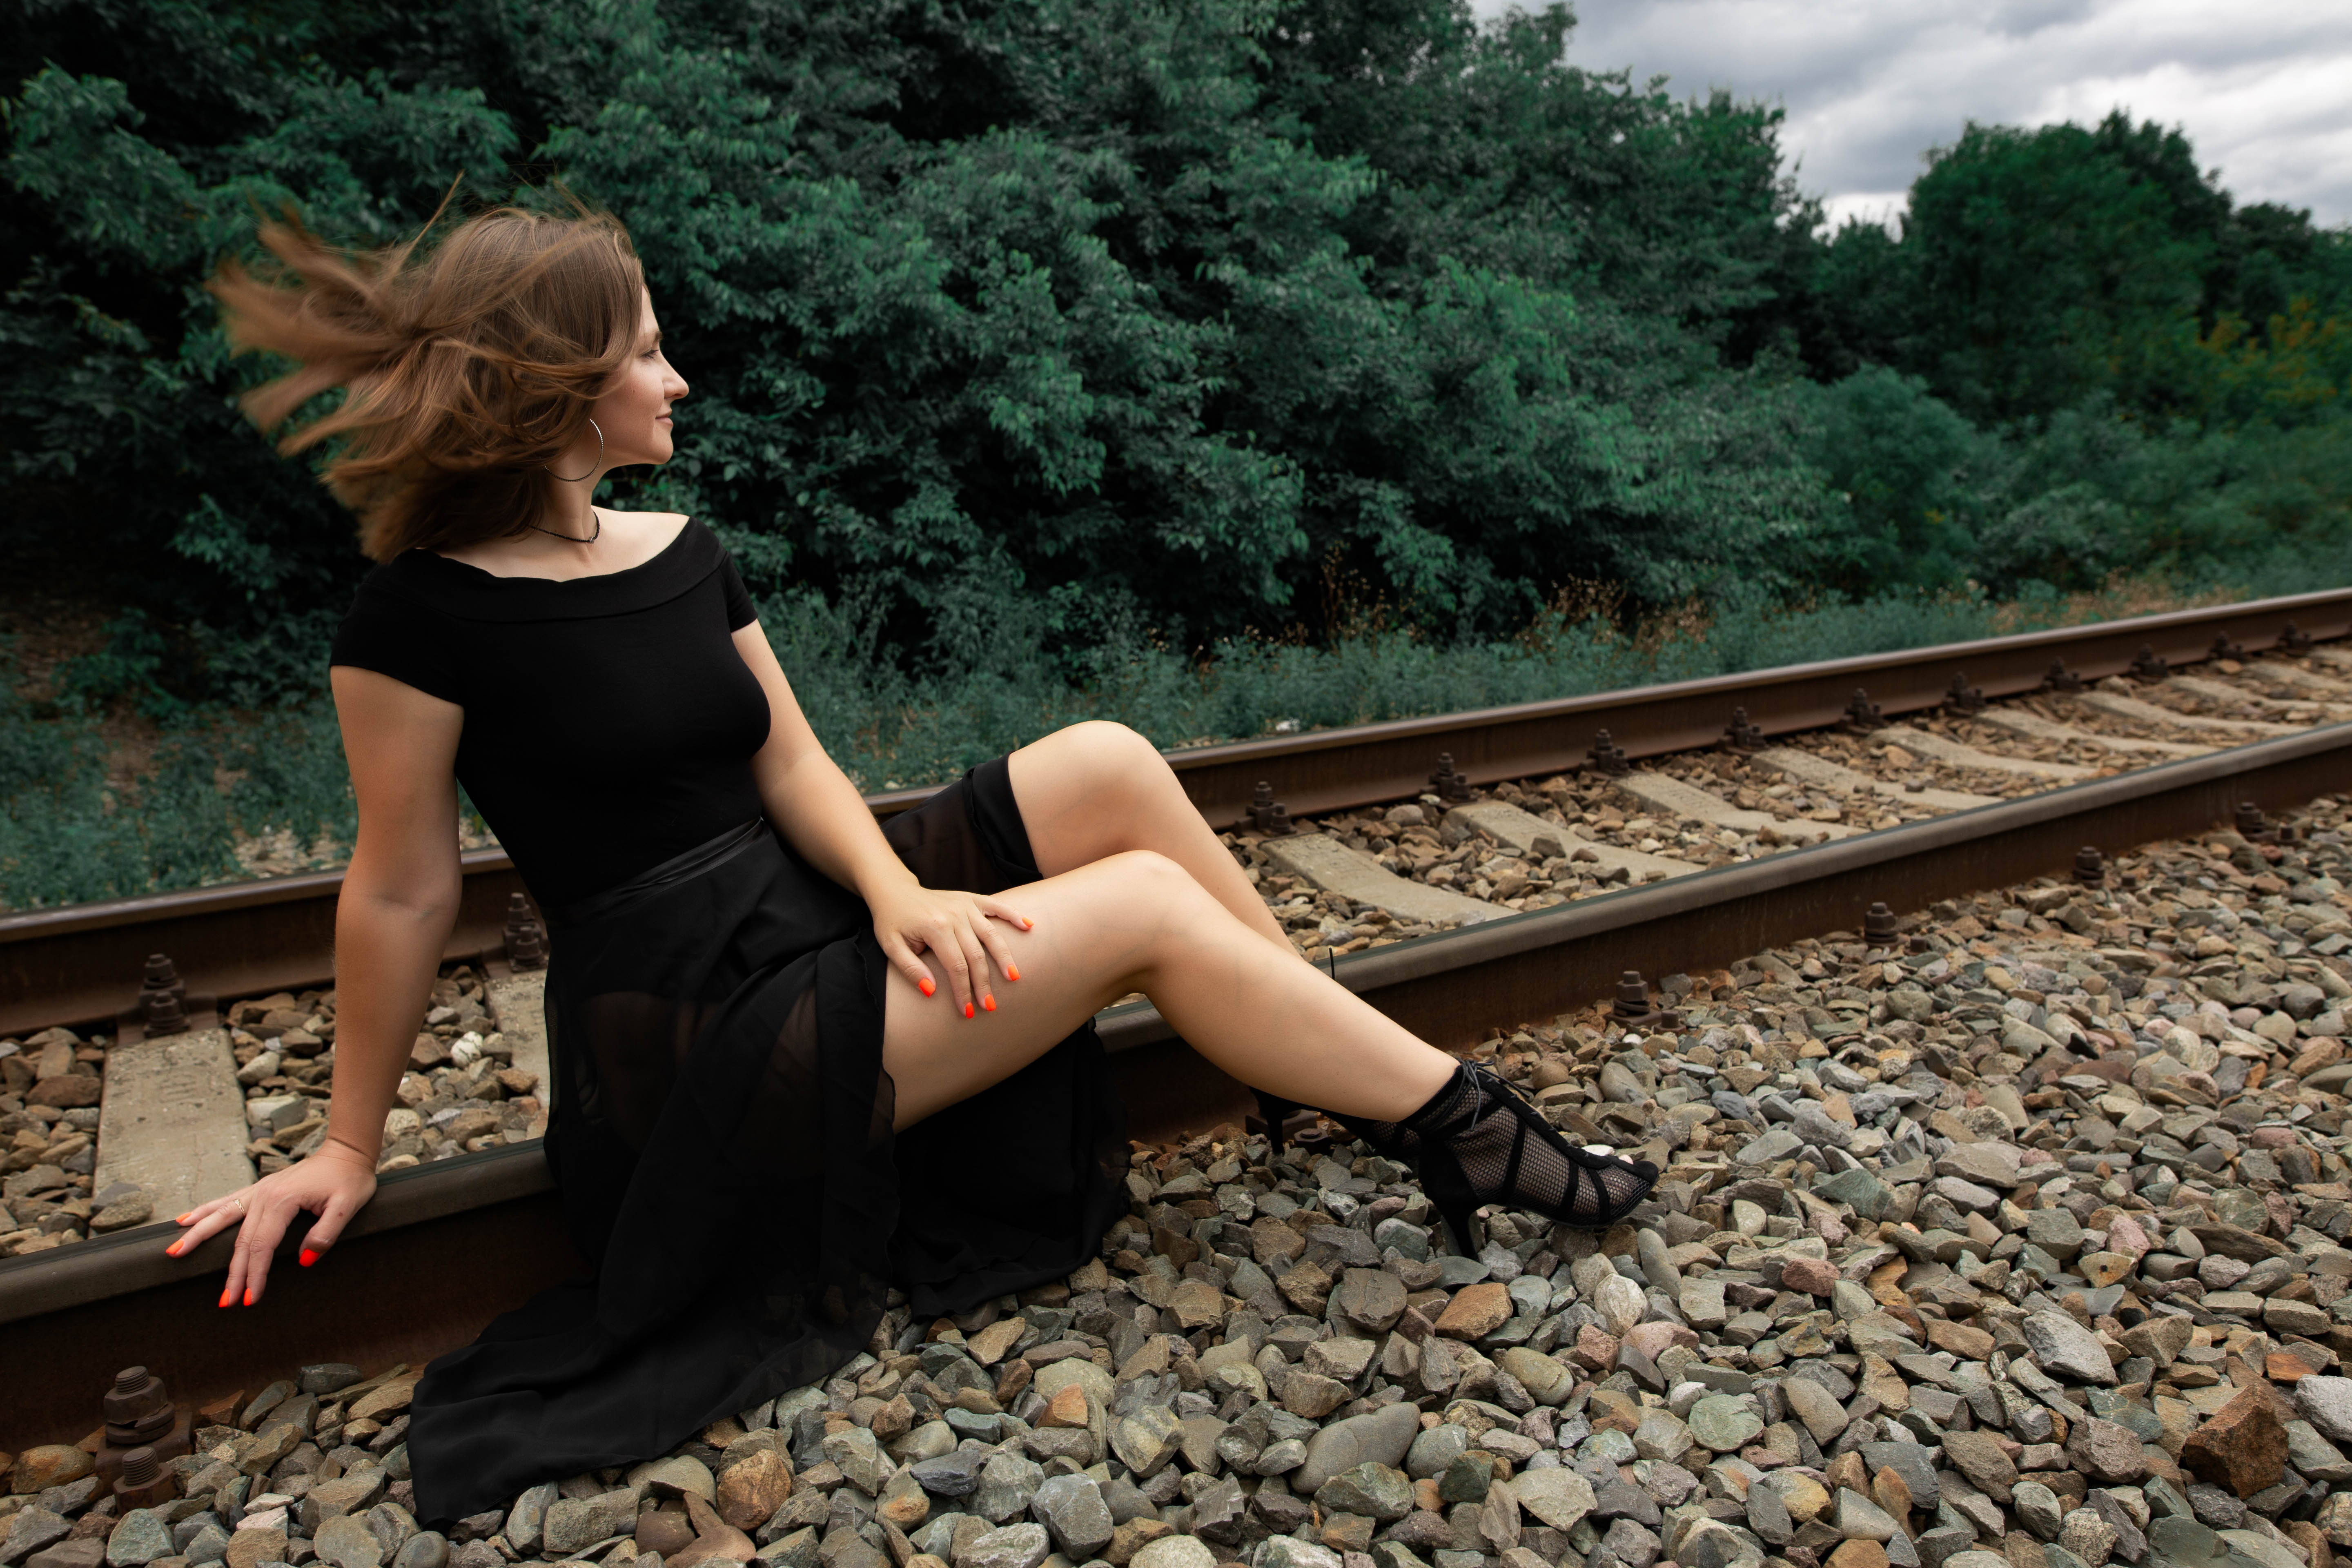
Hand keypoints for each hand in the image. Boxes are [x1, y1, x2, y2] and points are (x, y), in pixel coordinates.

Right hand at [164, 1137, 378, 1306]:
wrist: (347, 1151)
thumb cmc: (350, 1179)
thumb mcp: (348, 1207)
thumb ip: (326, 1233)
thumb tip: (305, 1260)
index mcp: (283, 1201)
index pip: (262, 1246)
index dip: (255, 1274)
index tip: (249, 1299)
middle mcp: (264, 1195)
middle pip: (241, 1241)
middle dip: (232, 1274)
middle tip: (225, 1301)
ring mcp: (259, 1190)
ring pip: (222, 1218)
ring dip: (199, 1237)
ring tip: (174, 1254)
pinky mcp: (259, 1189)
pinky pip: (226, 1202)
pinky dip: (204, 1211)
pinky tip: (184, 1220)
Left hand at [868, 879, 1031, 1016]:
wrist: (894, 891)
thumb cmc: (892, 921)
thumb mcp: (891, 946)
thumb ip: (910, 969)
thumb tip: (931, 991)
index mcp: (935, 928)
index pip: (956, 966)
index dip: (963, 991)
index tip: (967, 1011)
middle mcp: (954, 915)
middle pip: (976, 955)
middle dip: (984, 983)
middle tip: (991, 1006)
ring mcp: (965, 906)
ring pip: (992, 934)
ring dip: (1004, 957)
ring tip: (1014, 977)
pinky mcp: (971, 899)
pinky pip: (997, 907)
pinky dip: (1013, 915)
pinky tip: (1029, 926)